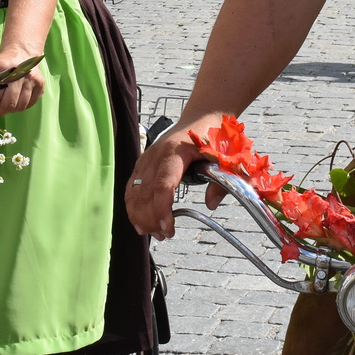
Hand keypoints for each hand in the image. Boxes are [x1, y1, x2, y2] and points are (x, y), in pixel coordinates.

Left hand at [0, 46, 44, 118]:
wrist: (20, 54)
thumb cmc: (0, 67)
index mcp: (2, 67)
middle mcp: (20, 72)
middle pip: (9, 104)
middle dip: (0, 110)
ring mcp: (32, 78)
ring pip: (20, 106)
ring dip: (11, 109)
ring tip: (6, 103)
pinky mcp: (40, 84)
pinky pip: (29, 104)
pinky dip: (21, 106)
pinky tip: (16, 99)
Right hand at [125, 118, 222, 239]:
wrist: (201, 118)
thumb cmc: (211, 137)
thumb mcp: (223, 157)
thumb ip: (221, 181)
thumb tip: (210, 205)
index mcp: (175, 152)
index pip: (163, 185)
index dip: (162, 210)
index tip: (169, 228)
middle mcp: (155, 155)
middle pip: (145, 193)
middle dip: (151, 219)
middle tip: (165, 235)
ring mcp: (146, 159)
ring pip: (134, 192)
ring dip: (140, 216)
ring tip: (154, 233)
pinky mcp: (142, 163)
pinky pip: (131, 187)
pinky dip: (132, 206)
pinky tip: (140, 222)